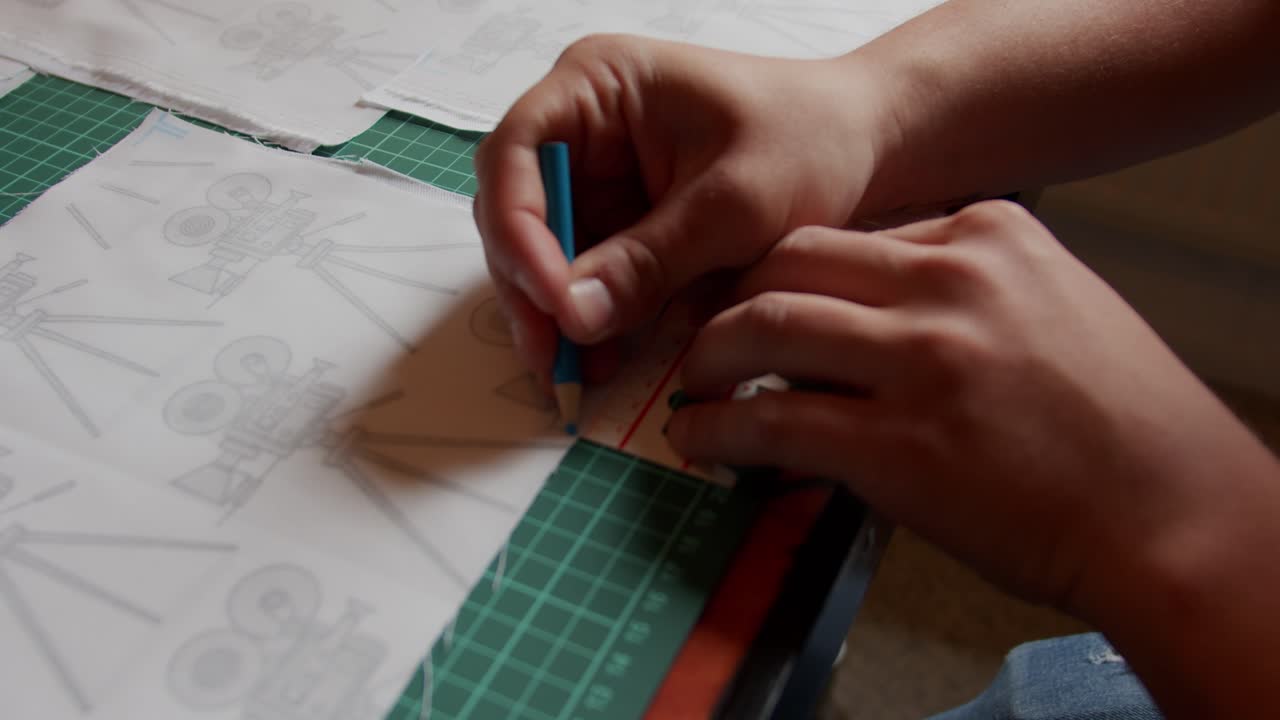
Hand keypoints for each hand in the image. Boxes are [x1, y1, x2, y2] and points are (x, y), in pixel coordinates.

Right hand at [474, 34, 892, 381]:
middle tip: (553, 357)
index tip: (552, 298)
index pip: (516, 153)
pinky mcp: (621, 223)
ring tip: (578, 371)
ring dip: (556, 314)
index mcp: (596, 85)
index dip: (519, 229)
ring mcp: (599, 178)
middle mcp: (583, 128)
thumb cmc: (809, 140)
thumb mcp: (734, 203)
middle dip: (531, 286)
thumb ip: (650, 259)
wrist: (861, 147)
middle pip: (517, 211)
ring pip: (544, 254)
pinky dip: (591, 317)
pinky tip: (604, 357)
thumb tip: (574, 316)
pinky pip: (586, 275)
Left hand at [666, 200, 1279, 617]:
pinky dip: (718, 428)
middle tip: (710, 330)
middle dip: (734, 294)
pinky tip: (699, 438)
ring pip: (767, 324)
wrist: (1172, 516)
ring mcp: (920, 361)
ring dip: (711, 353)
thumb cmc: (1123, 425)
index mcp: (990, 235)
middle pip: (791, 257)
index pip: (853, 232)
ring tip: (697, 380)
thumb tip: (866, 314)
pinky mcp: (896, 446)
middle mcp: (950, 282)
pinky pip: (772, 420)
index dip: (791, 270)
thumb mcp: (1053, 307)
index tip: (763, 296)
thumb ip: (963, 290)